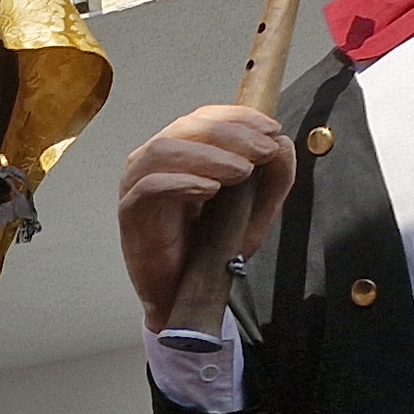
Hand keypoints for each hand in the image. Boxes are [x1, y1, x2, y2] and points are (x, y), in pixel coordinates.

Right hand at [114, 103, 294, 326]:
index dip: (239, 118)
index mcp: (182, 154)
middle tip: (261, 152)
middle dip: (231, 135)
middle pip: (186, 127)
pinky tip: (209, 190)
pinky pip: (149, 185)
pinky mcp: (130, 212)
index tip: (272, 130)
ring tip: (240, 173)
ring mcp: (138, 184)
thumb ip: (274, 179)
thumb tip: (283, 144)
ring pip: (165, 150)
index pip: (205, 118)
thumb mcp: (256, 212)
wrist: (184, 296)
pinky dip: (182, 181)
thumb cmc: (210, 252)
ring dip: (209, 155)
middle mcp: (155, 162)